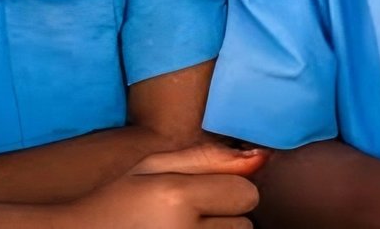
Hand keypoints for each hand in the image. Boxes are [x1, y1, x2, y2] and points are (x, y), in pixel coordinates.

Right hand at [57, 141, 264, 227]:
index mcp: (178, 197)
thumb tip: (262, 157)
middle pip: (245, 223)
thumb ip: (208, 159)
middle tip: (183, 215)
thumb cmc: (117, 201)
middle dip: (221, 216)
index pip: (246, 193)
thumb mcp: (153, 167)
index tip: (200, 194)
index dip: (226, 191)